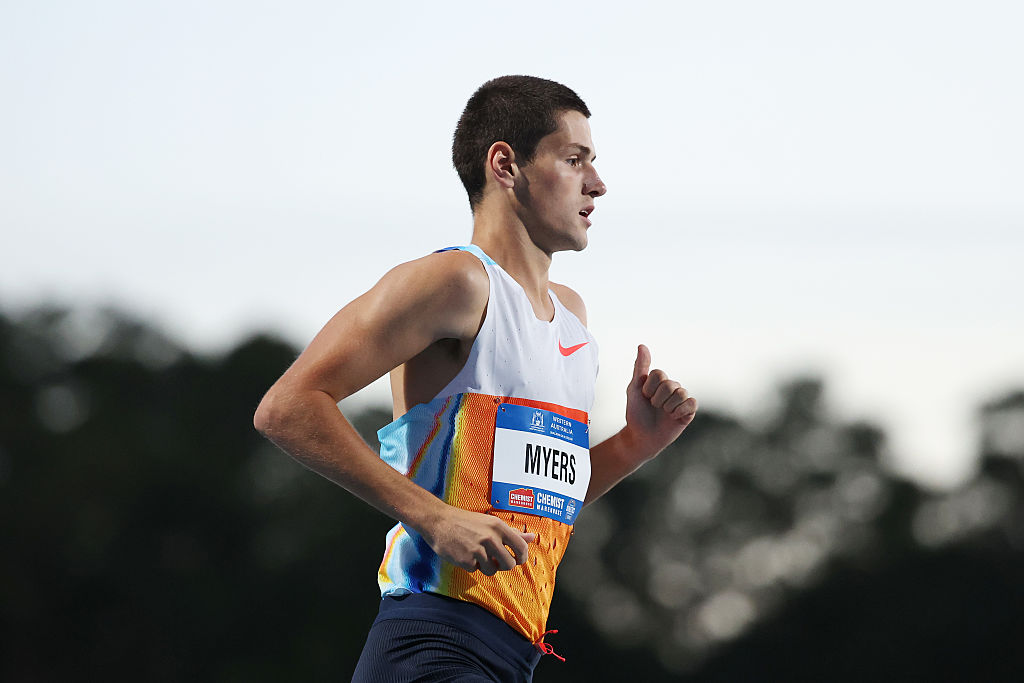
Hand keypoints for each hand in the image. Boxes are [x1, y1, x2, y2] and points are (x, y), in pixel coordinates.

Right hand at [421, 505, 536, 575]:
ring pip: (492, 570)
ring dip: (486, 566)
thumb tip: (532, 537)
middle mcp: (490, 538)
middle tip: (495, 559)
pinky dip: (471, 566)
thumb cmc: (466, 522)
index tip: (517, 559)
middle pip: (509, 564)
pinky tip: (465, 554)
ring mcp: (478, 550)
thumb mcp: (491, 523)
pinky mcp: (466, 560)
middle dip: (504, 565)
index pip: (521, 547)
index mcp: (498, 527)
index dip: (522, 557)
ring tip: (477, 555)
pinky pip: (476, 571)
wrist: (439, 521)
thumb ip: (512, 533)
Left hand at [625, 344, 697, 457]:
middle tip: (653, 407)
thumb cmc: (636, 413)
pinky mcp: (689, 411)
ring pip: (681, 393)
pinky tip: (673, 417)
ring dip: (668, 407)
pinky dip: (680, 411)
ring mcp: (681, 399)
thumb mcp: (634, 388)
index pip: (659, 374)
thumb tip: (642, 345)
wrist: (641, 437)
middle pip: (669, 384)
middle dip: (657, 399)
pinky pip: (691, 403)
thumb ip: (640, 367)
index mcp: (660, 380)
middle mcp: (672, 387)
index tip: (644, 397)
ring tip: (663, 413)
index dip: (649, 388)